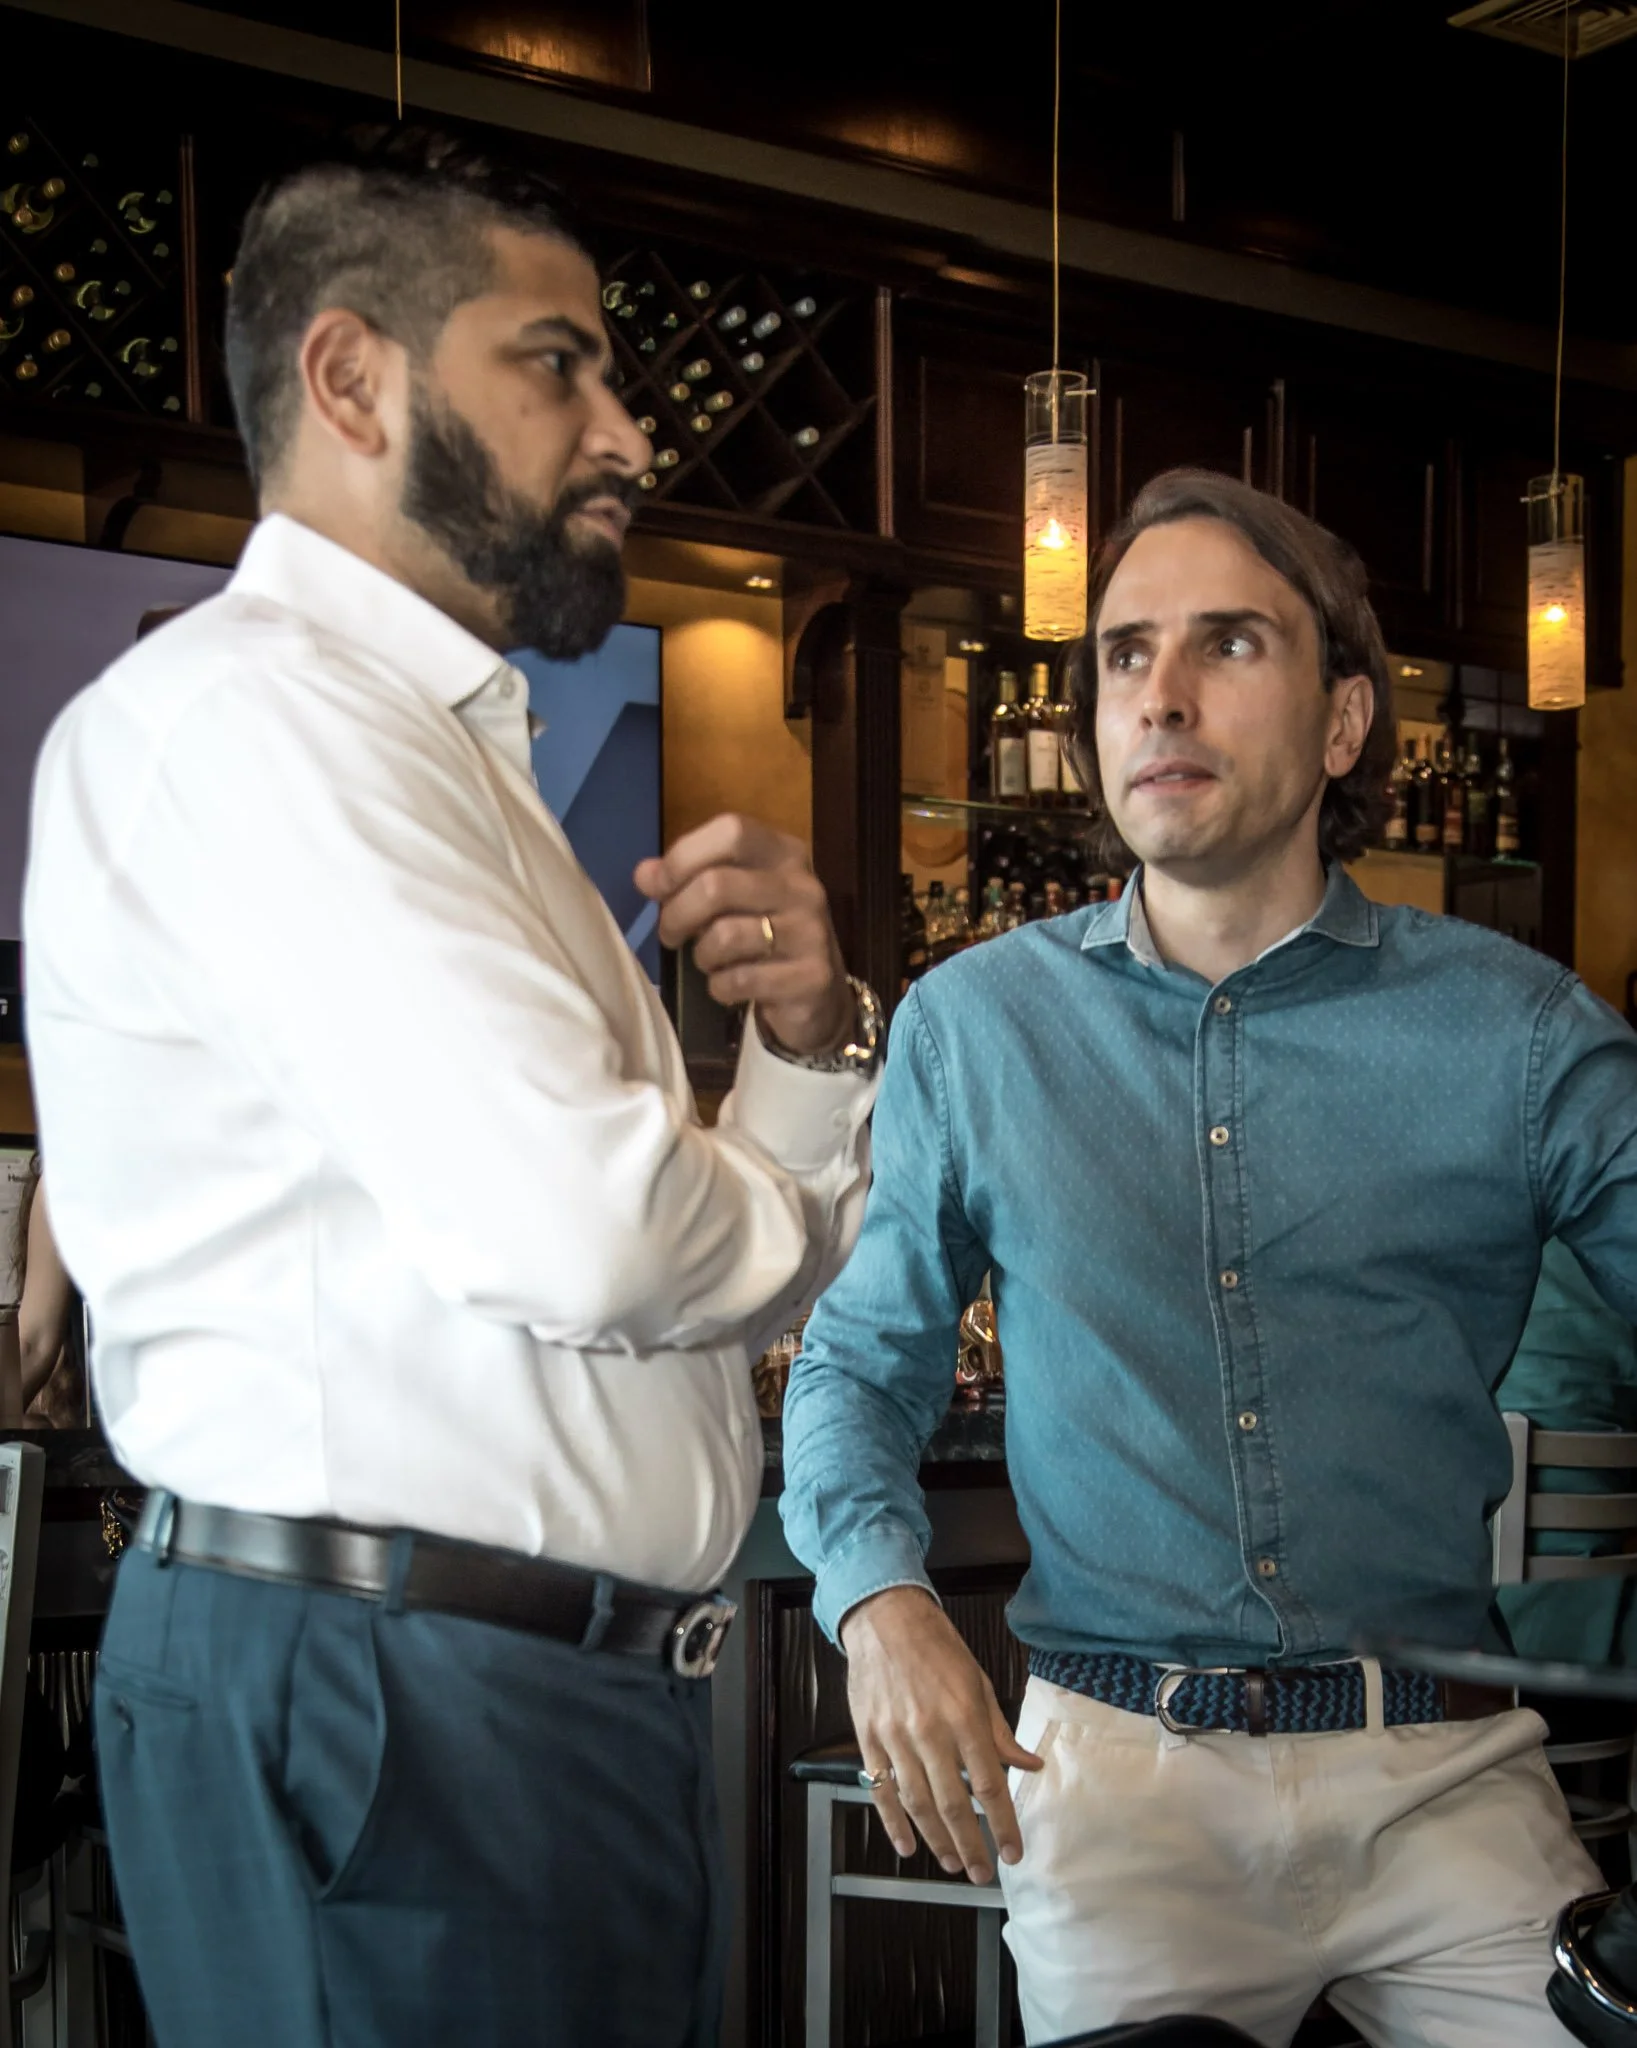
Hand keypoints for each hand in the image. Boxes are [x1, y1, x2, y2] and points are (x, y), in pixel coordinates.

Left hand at [635, 815, 852, 1058]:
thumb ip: (688, 879)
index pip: (731, 832)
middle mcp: (802, 886)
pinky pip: (741, 979)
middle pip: (717, 885)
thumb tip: (644, 875)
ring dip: (702, 955)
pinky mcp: (811, 977)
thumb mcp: (731, 898)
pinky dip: (720, 987)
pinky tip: (728, 985)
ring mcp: (811, 932)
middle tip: (670, 935)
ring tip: (708, 960)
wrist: (819, 993)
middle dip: (677, 914)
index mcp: (783, 854)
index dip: (683, 857)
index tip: (658, 887)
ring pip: (725, 936)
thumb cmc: (766, 934)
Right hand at [840, 1586, 1041, 1884]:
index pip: (988, 1783)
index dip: (1003, 1823)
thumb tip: (1029, 1765)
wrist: (885, 1618)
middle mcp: (929, 1731)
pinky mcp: (868, 1738)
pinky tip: (907, 1845)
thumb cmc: (937, 1647)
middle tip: (983, 1872)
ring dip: (936, 1839)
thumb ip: (1000, 1731)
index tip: (1013, 1851)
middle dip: (971, 1844)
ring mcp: (894, 1737)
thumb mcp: (978, 1682)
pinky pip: (880, 1789)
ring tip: (953, 1863)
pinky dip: (893, 1822)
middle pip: (952, 1803)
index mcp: (963, 1715)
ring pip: (917, 1802)